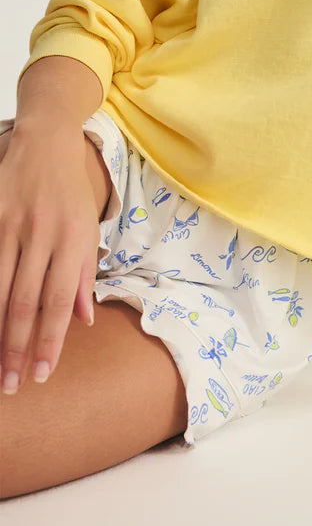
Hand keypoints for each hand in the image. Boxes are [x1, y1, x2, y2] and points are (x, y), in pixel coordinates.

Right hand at [0, 124, 100, 393]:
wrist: (46, 141)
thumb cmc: (70, 193)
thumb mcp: (89, 229)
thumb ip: (84, 275)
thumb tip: (83, 321)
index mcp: (73, 240)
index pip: (59, 301)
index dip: (49, 341)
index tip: (41, 375)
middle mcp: (41, 234)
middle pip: (24, 302)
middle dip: (17, 348)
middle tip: (12, 384)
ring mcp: (10, 224)